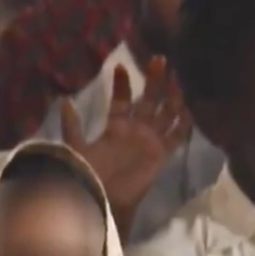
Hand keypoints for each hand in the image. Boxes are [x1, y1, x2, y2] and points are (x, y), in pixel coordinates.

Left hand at [62, 58, 191, 231]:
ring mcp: (151, 141)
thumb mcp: (74, 145)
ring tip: (174, 74)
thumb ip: (71, 125)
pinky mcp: (162, 153)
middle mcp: (136, 133)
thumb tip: (63, 100)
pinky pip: (178, 135)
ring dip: (170, 94)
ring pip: (166, 113)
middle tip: (158, 58)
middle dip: (154, 81)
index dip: (122, 85)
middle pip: (149, 102)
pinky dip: (185, 122)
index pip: (122, 102)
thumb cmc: (87, 172)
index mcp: (117, 130)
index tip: (120, 66)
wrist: (101, 197)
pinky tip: (191, 104)